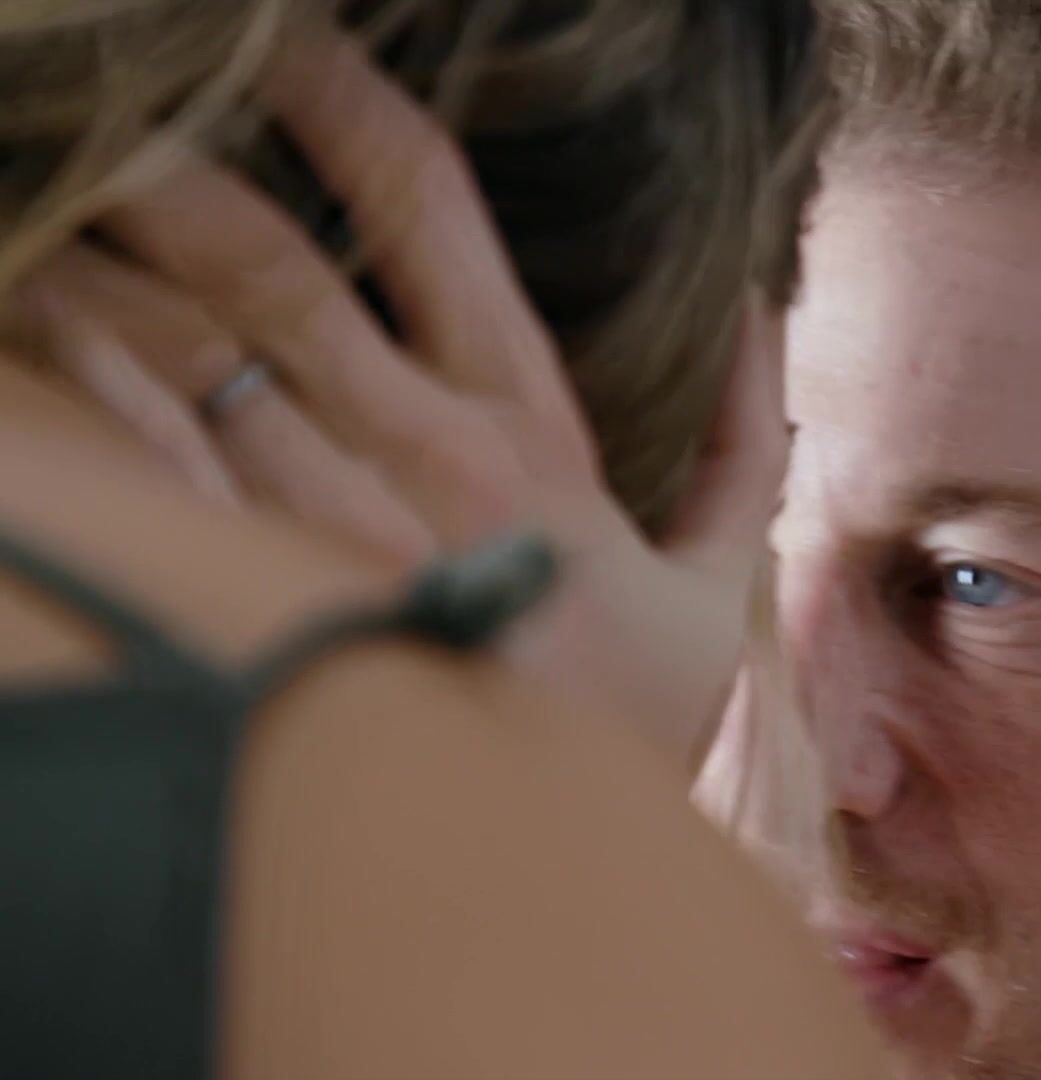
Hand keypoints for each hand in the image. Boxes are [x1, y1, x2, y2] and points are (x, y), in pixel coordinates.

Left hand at [19, 32, 786, 767]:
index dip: (360, 118)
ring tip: (67, 191)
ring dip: (115, 264)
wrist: (546, 867)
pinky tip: (45, 326)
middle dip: (195, 166)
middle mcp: (416, 457)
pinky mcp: (261, 598)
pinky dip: (88, 391)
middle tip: (137, 95)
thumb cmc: (628, 716)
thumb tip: (764, 309)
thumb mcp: (721, 579)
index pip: (435, 227)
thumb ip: (744, 440)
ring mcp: (327, 528)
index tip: (303, 49)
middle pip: (281, 271)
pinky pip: (149, 473)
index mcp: (526, 431)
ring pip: (190, 357)